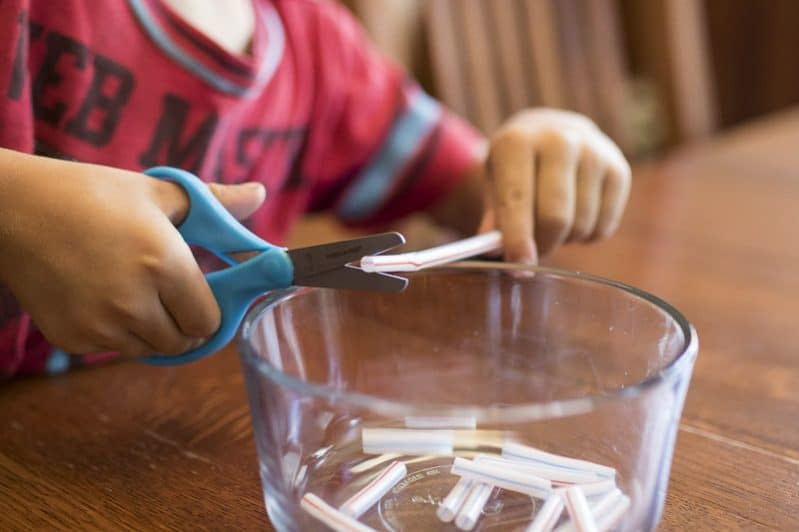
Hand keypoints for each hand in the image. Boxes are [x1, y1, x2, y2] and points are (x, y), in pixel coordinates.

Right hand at [0, 150, 264, 357]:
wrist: (13, 209)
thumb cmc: (92, 194)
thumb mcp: (158, 192)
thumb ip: (215, 202)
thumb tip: (260, 194)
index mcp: (163, 264)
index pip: (208, 320)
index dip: (210, 309)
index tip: (202, 293)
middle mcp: (134, 302)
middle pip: (184, 343)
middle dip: (185, 323)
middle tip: (172, 295)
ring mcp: (100, 325)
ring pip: (151, 351)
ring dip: (154, 332)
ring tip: (136, 292)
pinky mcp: (72, 339)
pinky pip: (114, 350)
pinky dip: (119, 335)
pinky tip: (103, 298)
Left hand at [481, 109, 630, 262]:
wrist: (552, 133)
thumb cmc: (516, 168)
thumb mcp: (494, 184)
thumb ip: (494, 218)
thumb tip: (497, 252)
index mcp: (518, 142)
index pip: (517, 200)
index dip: (517, 239)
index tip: (520, 267)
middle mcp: (559, 141)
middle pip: (555, 218)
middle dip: (542, 246)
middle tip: (534, 251)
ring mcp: (594, 153)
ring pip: (580, 225)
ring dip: (564, 240)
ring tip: (552, 224)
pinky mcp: (619, 170)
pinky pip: (603, 227)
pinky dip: (586, 236)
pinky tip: (575, 217)